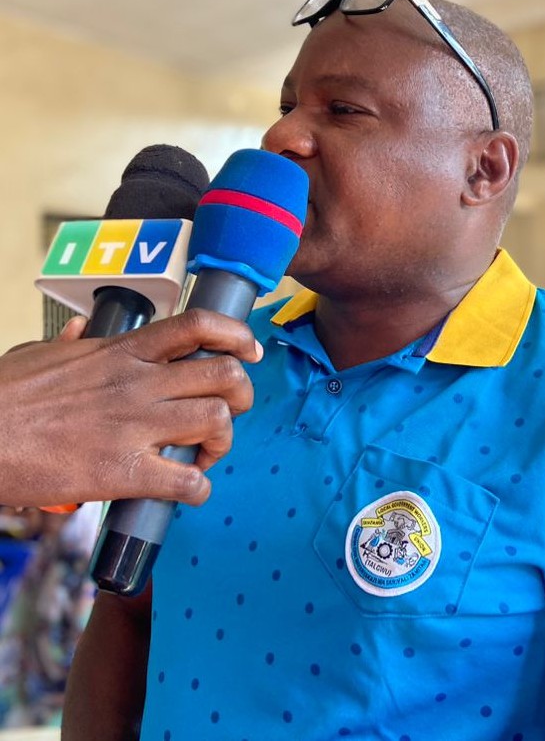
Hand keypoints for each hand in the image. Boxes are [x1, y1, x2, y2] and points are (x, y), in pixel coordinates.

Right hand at [0, 309, 260, 507]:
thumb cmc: (1, 398)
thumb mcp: (37, 355)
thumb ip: (69, 343)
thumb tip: (80, 330)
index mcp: (121, 352)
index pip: (197, 326)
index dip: (236, 335)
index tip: (248, 350)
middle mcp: (137, 383)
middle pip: (224, 374)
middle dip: (241, 393)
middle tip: (229, 410)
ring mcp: (133, 427)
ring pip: (217, 421)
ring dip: (223, 441)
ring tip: (204, 452)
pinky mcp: (122, 472)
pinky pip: (187, 481)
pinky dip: (199, 489)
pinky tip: (187, 489)